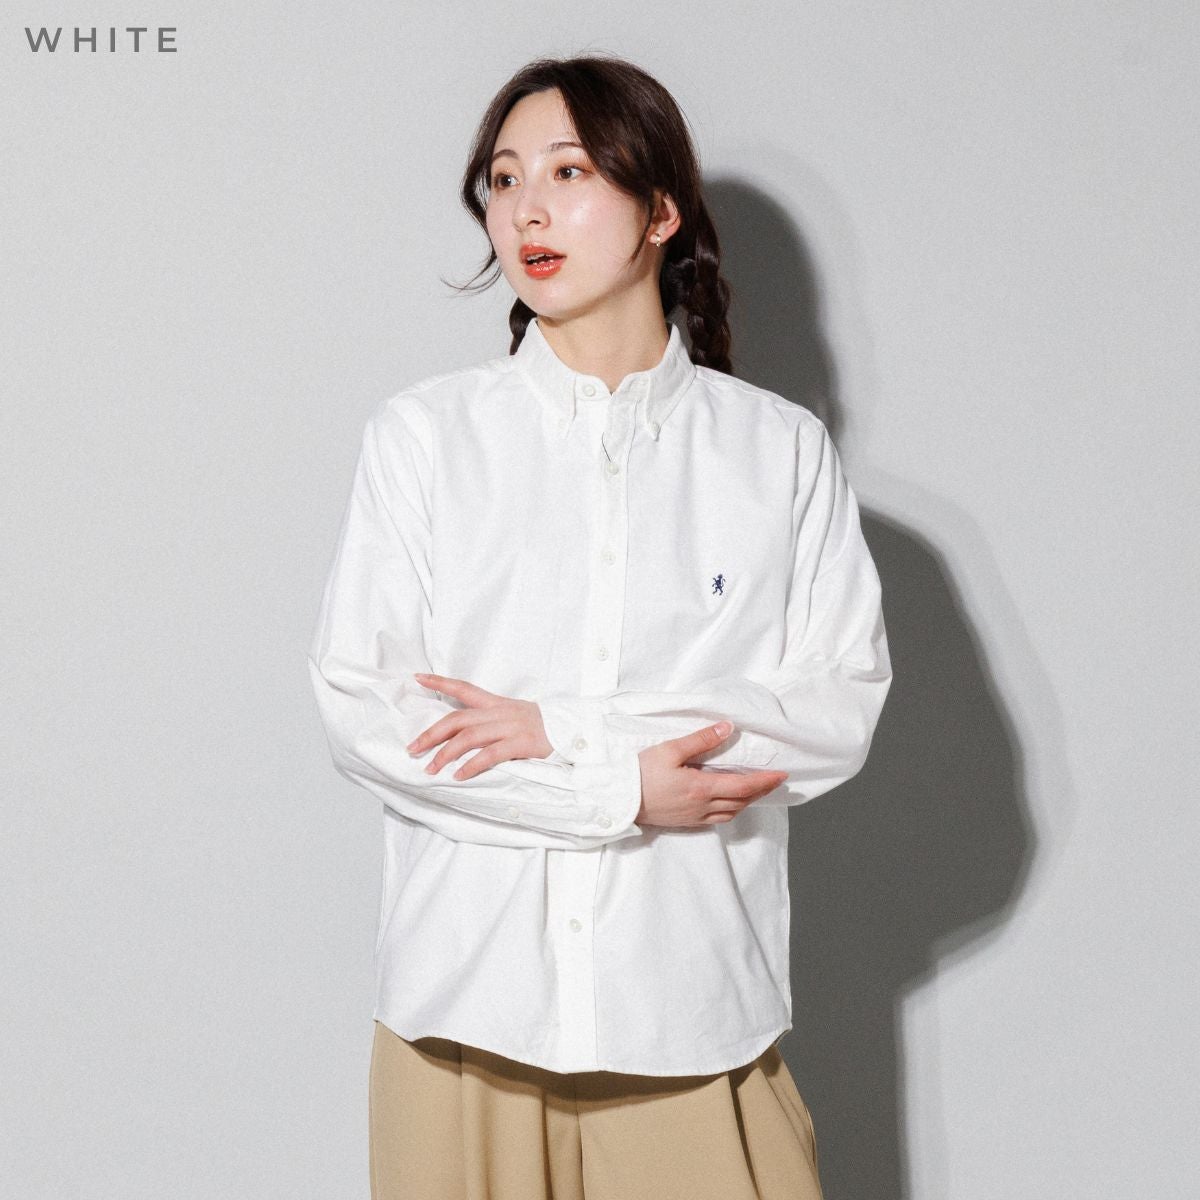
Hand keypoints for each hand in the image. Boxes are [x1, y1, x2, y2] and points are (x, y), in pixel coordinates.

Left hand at [407, 673, 553, 779]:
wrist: (575, 729)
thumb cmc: (543, 728)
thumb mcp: (516, 717)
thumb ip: (492, 723)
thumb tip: (463, 738)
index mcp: (498, 704)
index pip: (464, 688)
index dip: (440, 682)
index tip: (417, 678)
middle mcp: (501, 712)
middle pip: (458, 719)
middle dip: (431, 734)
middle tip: (412, 748)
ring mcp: (511, 727)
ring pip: (469, 737)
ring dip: (446, 754)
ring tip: (430, 769)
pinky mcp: (522, 743)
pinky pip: (491, 754)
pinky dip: (472, 766)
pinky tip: (459, 776)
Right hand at [636, 722, 787, 827]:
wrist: (618, 800)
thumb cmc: (640, 773)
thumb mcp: (670, 750)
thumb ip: (701, 739)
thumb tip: (727, 728)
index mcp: (701, 788)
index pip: (743, 785)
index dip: (765, 781)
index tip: (782, 775)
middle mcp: (702, 806)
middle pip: (742, 801)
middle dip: (762, 791)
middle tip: (775, 781)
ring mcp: (693, 817)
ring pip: (731, 812)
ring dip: (747, 802)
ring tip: (756, 790)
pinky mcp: (685, 822)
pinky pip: (717, 819)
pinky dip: (730, 810)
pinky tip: (729, 803)